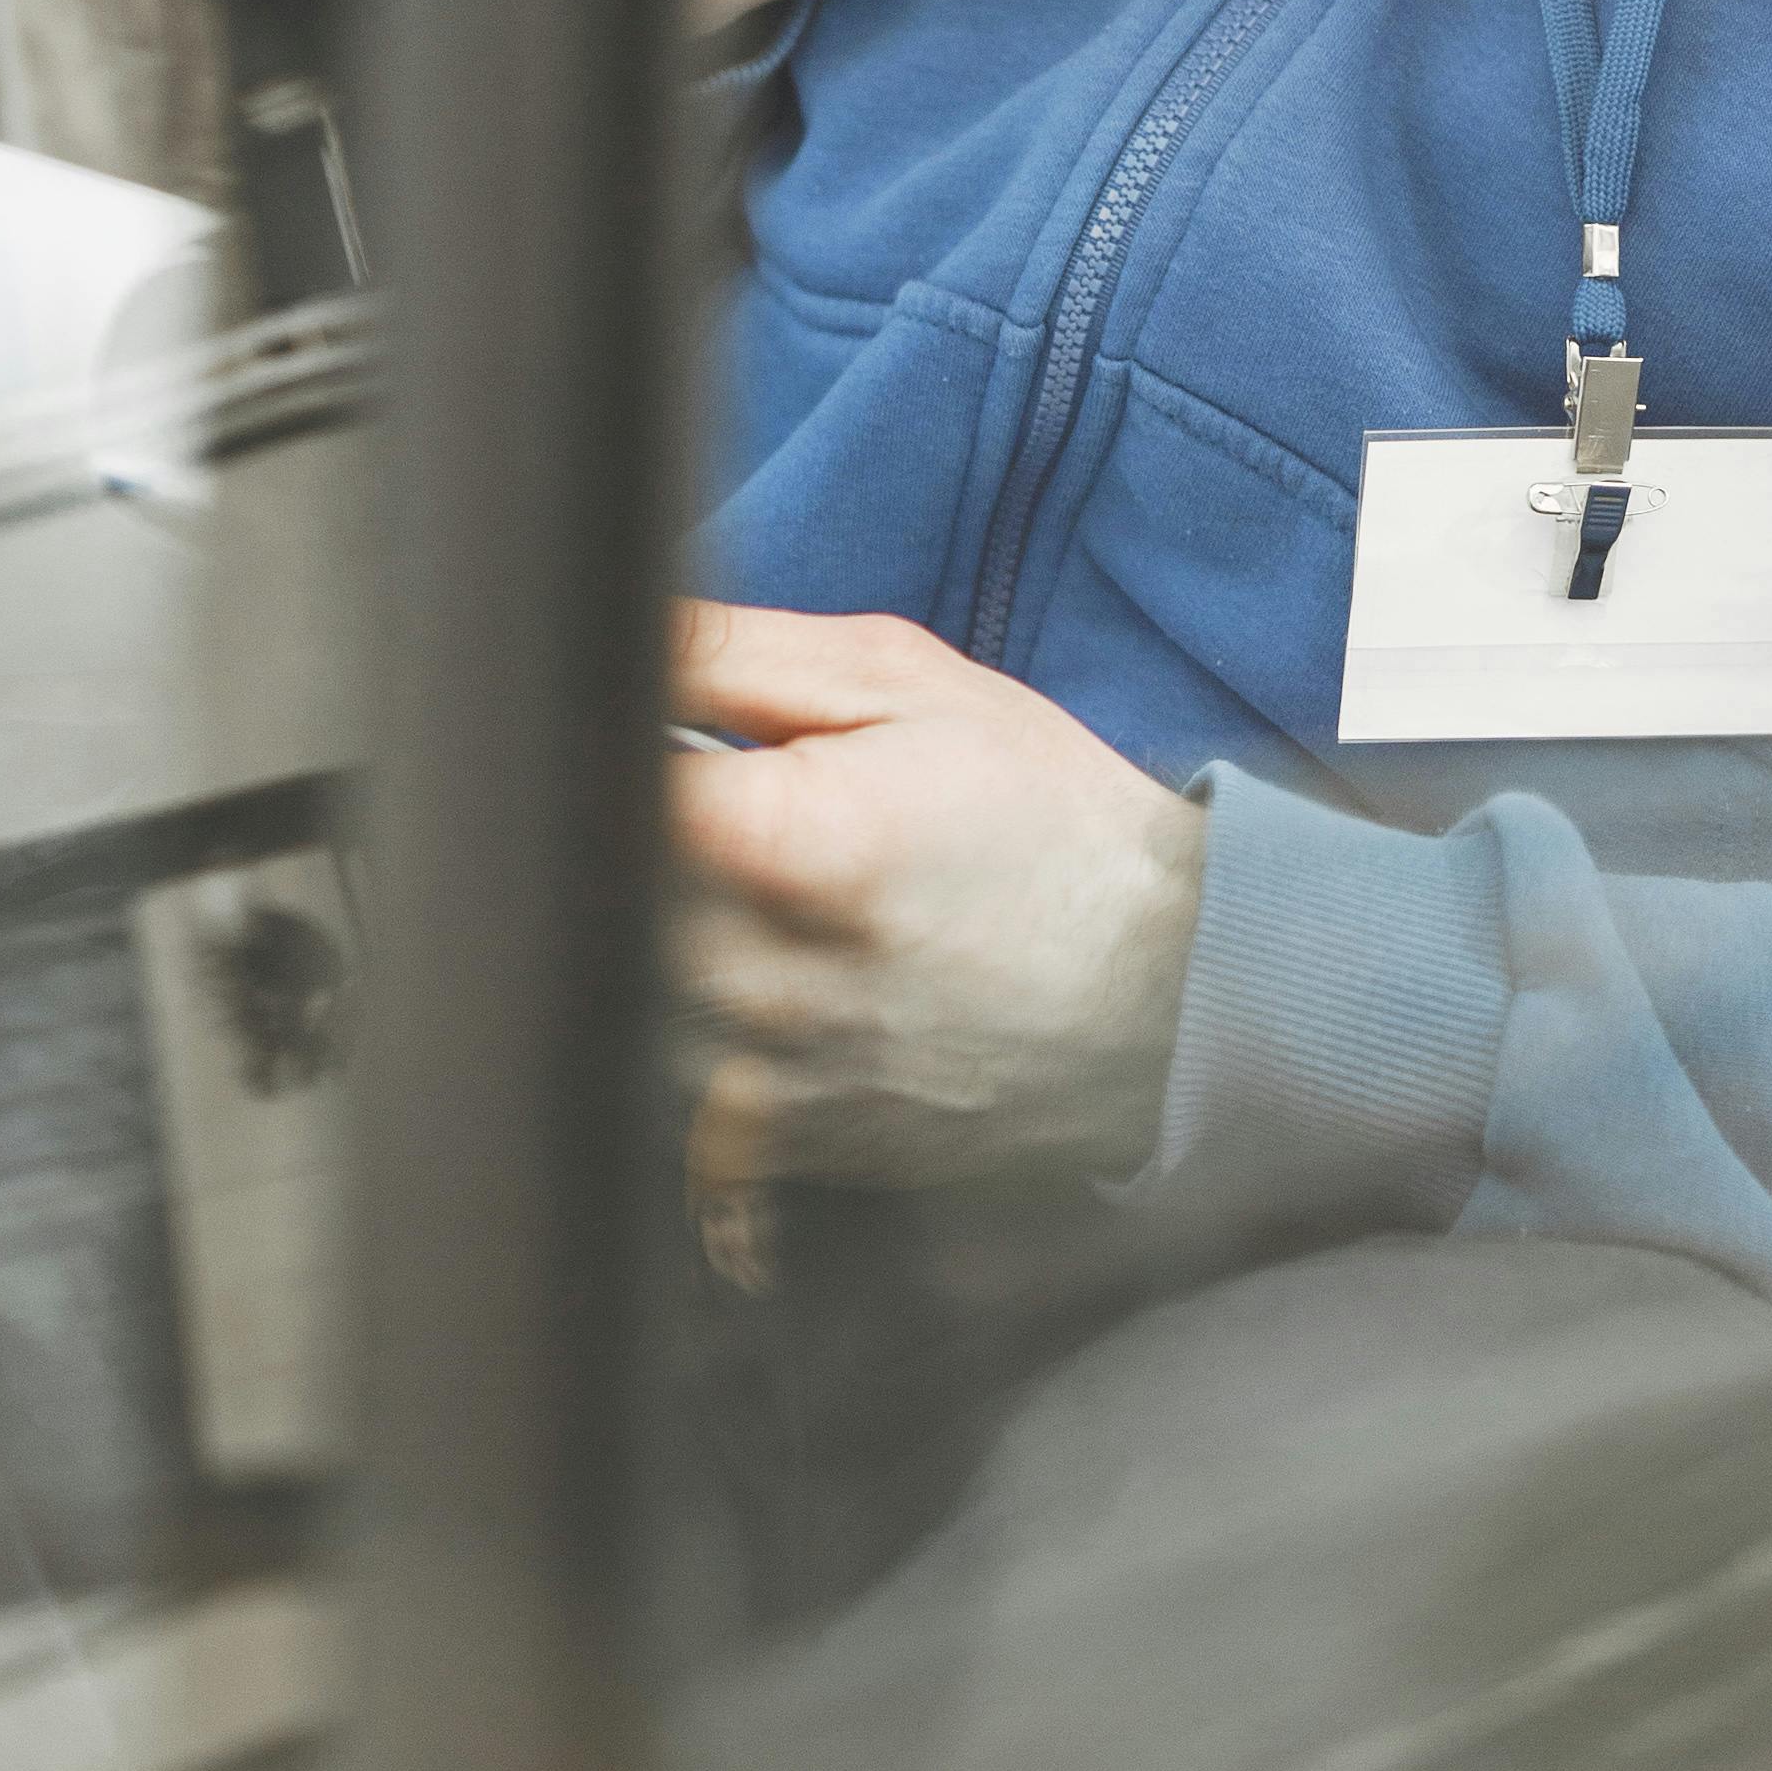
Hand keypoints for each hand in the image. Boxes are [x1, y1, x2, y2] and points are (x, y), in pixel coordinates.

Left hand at [666, 604, 1208, 1257]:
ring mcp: (771, 1078)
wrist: (1165, 985)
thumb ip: (741, 653)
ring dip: (660, 931)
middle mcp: (770, 981)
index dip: (607, 744)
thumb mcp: (909, 686)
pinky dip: (693, 1021)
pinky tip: (775, 975)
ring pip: (626, 988)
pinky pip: (671, 1078)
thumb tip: (618, 625)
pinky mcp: (780, 1145)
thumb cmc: (1047, 821)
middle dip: (641, 835)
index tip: (638, 729)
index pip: (607, 787)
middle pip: (606, 892)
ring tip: (767, 896)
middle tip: (725, 807)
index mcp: (800, 844)